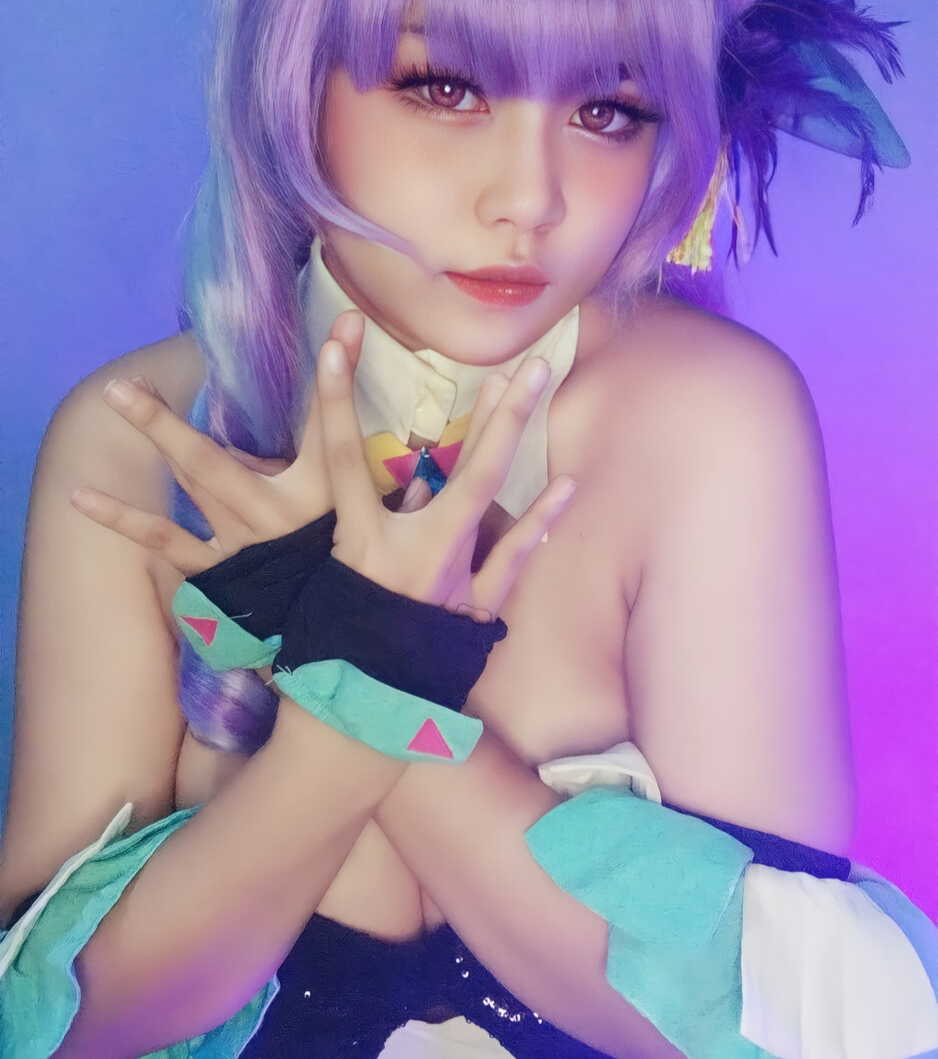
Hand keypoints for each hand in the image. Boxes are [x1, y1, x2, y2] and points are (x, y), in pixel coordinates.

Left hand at [68, 312, 364, 575]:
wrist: (335, 618)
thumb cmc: (344, 543)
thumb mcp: (357, 490)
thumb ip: (346, 419)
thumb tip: (352, 338)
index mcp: (317, 494)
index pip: (330, 430)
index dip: (337, 386)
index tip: (342, 327)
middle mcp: (270, 516)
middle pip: (214, 459)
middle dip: (171, 419)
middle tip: (127, 381)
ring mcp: (239, 542)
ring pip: (191, 480)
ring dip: (158, 436)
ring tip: (118, 395)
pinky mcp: (216, 567)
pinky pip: (164, 541)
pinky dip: (123, 518)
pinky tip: (79, 496)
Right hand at [316, 333, 576, 616]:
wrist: (354, 717)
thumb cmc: (329, 644)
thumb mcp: (320, 576)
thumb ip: (339, 524)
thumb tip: (363, 479)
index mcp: (356, 544)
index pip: (340, 455)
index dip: (332, 397)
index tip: (336, 341)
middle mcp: (409, 555)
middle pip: (459, 470)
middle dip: (491, 411)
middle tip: (522, 358)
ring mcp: (450, 579)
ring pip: (489, 495)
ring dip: (512, 435)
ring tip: (534, 380)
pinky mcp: (472, 606)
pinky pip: (513, 558)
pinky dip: (539, 522)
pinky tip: (567, 486)